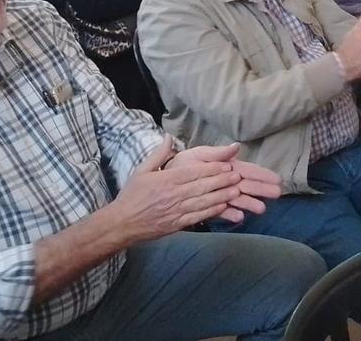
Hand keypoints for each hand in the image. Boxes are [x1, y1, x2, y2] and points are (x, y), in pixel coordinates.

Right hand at [111, 136, 243, 240]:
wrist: (122, 223)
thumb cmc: (132, 195)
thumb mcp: (142, 170)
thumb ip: (159, 154)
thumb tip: (169, 137)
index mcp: (166, 180)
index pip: (193, 172)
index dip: (212, 169)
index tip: (226, 164)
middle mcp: (173, 195)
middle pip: (202, 186)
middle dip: (222, 181)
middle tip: (238, 175)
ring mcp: (176, 211)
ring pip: (203, 202)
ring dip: (221, 196)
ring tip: (236, 190)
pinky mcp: (177, 224)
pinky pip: (198, 217)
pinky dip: (212, 211)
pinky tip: (223, 207)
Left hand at [167, 143, 282, 222]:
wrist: (166, 179)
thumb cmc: (185, 164)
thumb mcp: (200, 154)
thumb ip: (218, 153)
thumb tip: (237, 146)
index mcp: (226, 167)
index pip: (248, 170)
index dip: (262, 174)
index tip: (277, 179)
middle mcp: (226, 182)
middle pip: (247, 185)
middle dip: (262, 189)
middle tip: (277, 193)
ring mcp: (220, 195)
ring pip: (238, 199)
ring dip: (249, 203)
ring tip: (261, 209)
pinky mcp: (210, 207)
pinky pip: (222, 211)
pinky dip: (230, 214)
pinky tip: (239, 217)